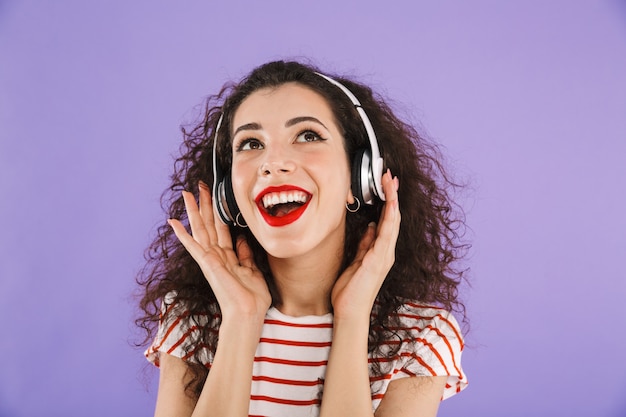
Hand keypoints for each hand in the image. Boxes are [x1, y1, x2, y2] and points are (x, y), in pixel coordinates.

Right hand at [167, 182, 270, 323]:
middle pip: (209, 224)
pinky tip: (172, 221)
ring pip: (200, 229)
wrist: (247, 314)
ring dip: (194, 211)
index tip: (215, 195)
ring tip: (186, 193)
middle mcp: (217, 256)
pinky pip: (192, 245)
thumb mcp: (253, 271)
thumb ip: (245, 255)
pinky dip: (182, 233)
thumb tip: (242, 238)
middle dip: (205, 204)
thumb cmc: (252, 298)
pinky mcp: (207, 264)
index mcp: (228, 257)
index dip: (219, 211)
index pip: (221, 229)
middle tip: (199, 185)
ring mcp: (210, 259)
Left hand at [331, 169, 400, 319]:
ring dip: (392, 201)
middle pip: (392, 217)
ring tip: (391, 182)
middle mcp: (385, 251)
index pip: (386, 221)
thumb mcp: (356, 261)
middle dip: (391, 195)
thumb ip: (364, 245)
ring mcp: (384, 256)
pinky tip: (390, 205)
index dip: (387, 201)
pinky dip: (389, 219)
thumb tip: (369, 228)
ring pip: (392, 222)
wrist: (350, 312)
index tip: (385, 184)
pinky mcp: (379, 260)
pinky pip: (386, 235)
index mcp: (379, 251)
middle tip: (390, 175)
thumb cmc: (350, 291)